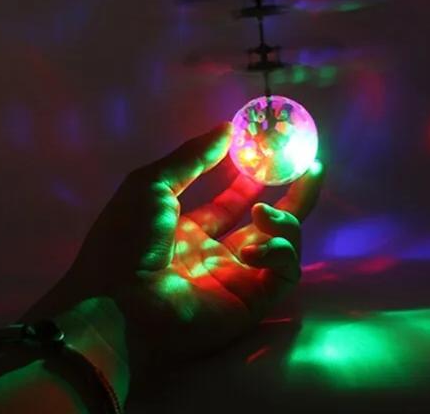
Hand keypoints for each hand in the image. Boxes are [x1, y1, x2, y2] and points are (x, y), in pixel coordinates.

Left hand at [24, 122, 322, 377]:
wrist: (118, 301)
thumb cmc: (125, 240)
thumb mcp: (152, 184)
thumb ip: (193, 156)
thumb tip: (227, 127)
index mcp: (187, 230)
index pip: (230, 203)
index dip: (250, 180)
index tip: (269, 153)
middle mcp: (215, 254)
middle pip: (266, 223)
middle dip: (292, 196)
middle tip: (311, 169)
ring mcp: (235, 279)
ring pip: (283, 246)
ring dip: (284, 220)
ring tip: (263, 212)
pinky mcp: (252, 302)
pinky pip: (284, 274)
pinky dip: (278, 253)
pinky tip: (251, 250)